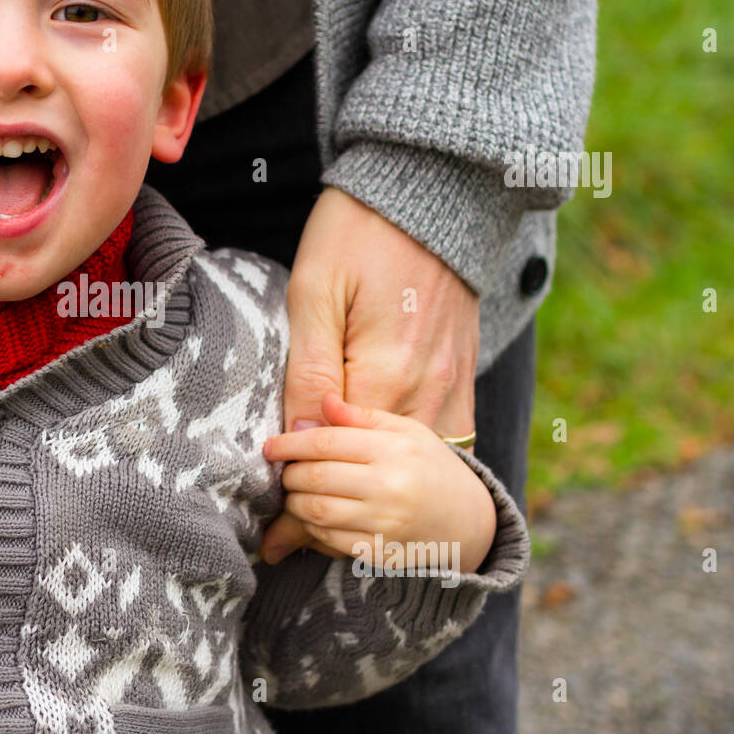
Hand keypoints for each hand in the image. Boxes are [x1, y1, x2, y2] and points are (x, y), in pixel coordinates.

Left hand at [261, 394, 495, 572]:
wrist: (468, 522)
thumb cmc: (431, 468)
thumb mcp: (407, 432)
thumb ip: (362, 416)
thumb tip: (322, 401)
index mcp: (394, 450)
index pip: (326, 443)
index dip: (290, 444)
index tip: (270, 447)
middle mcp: (390, 487)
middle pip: (315, 478)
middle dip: (289, 474)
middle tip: (284, 470)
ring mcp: (385, 524)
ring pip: (316, 511)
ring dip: (294, 502)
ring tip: (295, 492)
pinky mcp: (380, 553)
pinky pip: (329, 540)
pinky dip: (312, 527)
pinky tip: (313, 516)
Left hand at [264, 186, 479, 561]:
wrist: (431, 192)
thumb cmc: (358, 235)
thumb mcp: (315, 293)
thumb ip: (309, 370)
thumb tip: (300, 437)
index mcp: (386, 375)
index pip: (339, 458)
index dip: (302, 495)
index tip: (270, 529)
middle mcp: (428, 392)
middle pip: (376, 474)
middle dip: (331, 509)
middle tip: (284, 541)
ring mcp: (452, 386)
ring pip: (412, 466)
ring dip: (370, 492)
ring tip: (321, 520)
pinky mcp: (463, 375)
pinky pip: (445, 440)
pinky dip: (410, 466)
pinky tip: (377, 476)